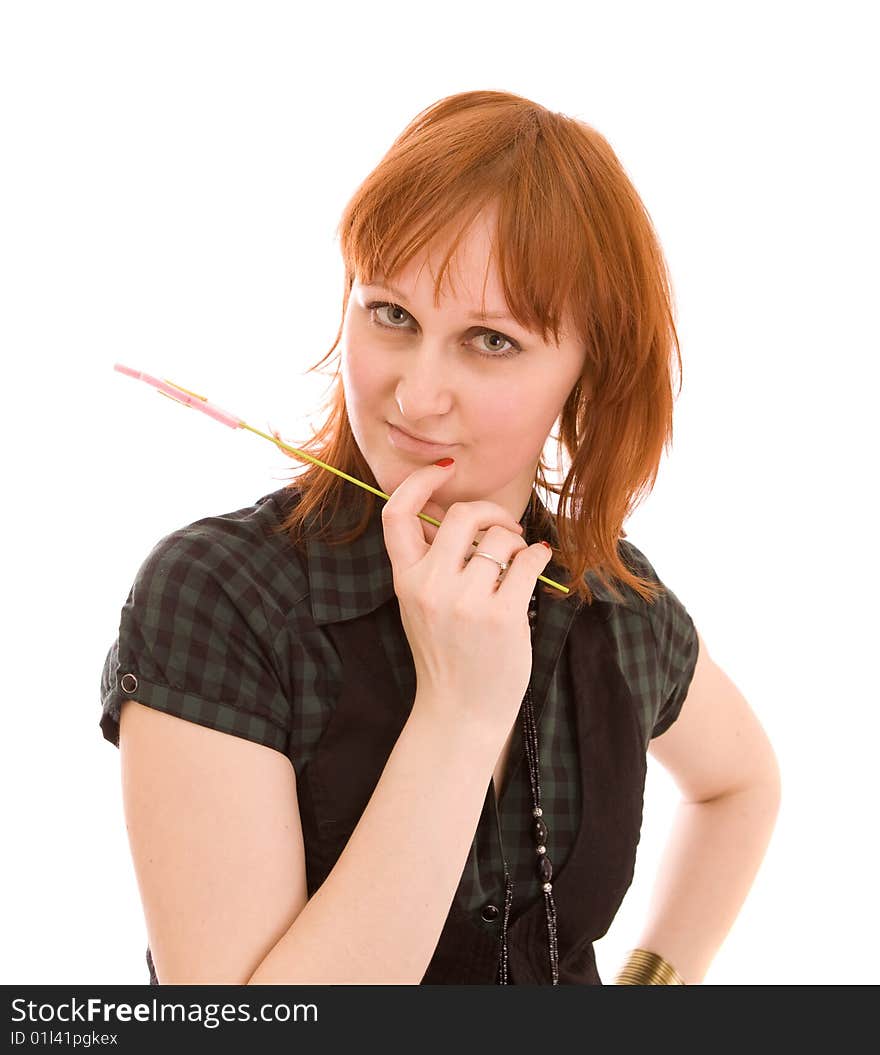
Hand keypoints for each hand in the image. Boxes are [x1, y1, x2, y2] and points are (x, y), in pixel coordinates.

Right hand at [381, 460, 553, 737]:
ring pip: (500, 538)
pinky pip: (528, 561)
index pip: (397, 514)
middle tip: (505, 526)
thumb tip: (463, 516)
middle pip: (461, 515)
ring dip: (517, 541)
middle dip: (491, 511)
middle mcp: (430, 587)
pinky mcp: (501, 617)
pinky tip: (539, 563)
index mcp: (406, 580)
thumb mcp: (421, 607)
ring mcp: (465, 603)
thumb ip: (432, 564)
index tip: (444, 469)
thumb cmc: (447, 656)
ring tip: (519, 560)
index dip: (419, 482)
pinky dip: (539, 555)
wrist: (459, 713)